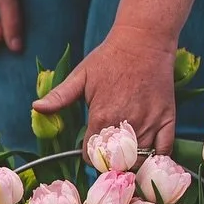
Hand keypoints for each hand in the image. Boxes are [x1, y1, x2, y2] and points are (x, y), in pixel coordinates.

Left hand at [34, 23, 176, 155]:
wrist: (144, 40)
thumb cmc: (110, 57)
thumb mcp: (80, 75)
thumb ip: (59, 97)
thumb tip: (36, 108)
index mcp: (102, 117)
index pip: (91, 155)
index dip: (88, 154)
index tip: (90, 148)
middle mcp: (126, 124)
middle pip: (116, 163)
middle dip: (109, 162)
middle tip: (108, 154)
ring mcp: (150, 123)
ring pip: (139, 160)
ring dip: (130, 161)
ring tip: (124, 154)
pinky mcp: (167, 119)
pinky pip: (164, 150)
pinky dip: (156, 157)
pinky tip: (147, 153)